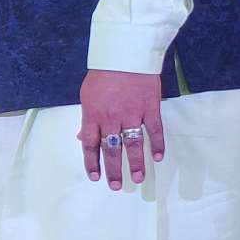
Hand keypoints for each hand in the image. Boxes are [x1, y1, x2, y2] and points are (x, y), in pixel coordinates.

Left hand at [78, 69, 165, 190]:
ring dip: (136, 163)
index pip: (90, 144)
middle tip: (116, 185)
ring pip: (133, 143)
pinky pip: (155, 130)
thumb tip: (82, 138)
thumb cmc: (103, 74)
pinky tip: (158, 157)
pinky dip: (157, 144)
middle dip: (113, 170)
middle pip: (112, 149)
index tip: (95, 177)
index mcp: (93, 114)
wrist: (125, 54)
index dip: (92, 162)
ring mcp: (132, 113)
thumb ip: (87, 119)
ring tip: (137, 178)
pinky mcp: (150, 107)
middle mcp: (111, 117)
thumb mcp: (87, 96)